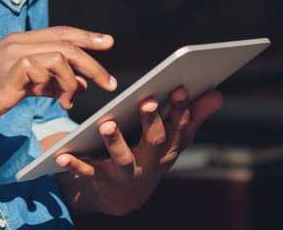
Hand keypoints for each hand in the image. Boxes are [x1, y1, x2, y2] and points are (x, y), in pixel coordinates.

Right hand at [0, 26, 116, 134]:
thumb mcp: (19, 87)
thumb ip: (47, 82)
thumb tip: (80, 83)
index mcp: (18, 42)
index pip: (60, 33)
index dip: (86, 36)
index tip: (108, 42)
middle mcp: (17, 42)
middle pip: (67, 42)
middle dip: (93, 62)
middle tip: (109, 82)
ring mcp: (13, 55)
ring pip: (61, 55)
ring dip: (75, 80)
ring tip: (70, 101)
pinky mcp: (11, 71)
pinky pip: (46, 71)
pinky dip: (58, 87)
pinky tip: (56, 102)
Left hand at [55, 87, 223, 215]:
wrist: (124, 196)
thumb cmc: (150, 155)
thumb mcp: (173, 139)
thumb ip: (193, 116)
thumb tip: (218, 94)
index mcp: (168, 149)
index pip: (179, 127)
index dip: (180, 109)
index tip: (181, 87)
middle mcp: (151, 162)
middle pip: (155, 141)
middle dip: (152, 122)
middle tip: (147, 101)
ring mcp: (126, 172)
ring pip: (122, 158)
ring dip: (115, 142)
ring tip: (106, 124)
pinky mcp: (101, 178)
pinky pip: (88, 171)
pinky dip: (76, 164)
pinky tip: (63, 155)